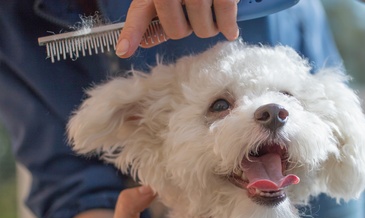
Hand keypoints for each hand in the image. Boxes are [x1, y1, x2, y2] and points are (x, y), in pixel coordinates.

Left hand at [116, 0, 239, 57]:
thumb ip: (154, 13)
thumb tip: (145, 41)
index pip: (140, 11)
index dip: (132, 32)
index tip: (123, 49)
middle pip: (177, 31)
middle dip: (186, 29)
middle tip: (191, 15)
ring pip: (203, 29)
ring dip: (209, 27)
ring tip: (211, 10)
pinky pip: (225, 17)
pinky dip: (228, 27)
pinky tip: (230, 31)